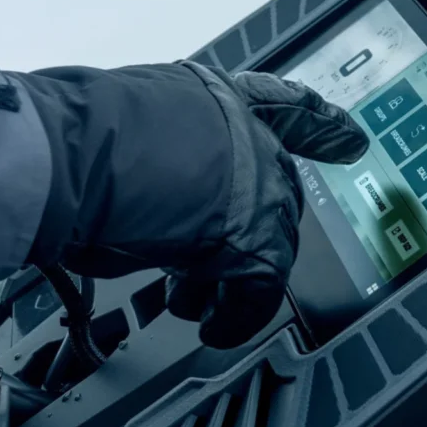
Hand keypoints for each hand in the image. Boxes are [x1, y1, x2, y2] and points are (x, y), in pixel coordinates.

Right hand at [19, 61, 367, 348]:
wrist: (76, 158)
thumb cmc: (78, 138)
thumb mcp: (129, 128)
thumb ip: (162, 151)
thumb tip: (150, 188)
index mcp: (217, 98)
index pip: (287, 105)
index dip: (322, 126)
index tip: (350, 140)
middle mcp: (248, 136)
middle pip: (276, 194)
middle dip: (248, 232)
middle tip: (215, 261)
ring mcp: (258, 185)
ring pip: (268, 243)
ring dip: (230, 279)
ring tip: (194, 303)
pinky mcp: (255, 240)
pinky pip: (259, 288)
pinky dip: (236, 316)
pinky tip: (214, 328)